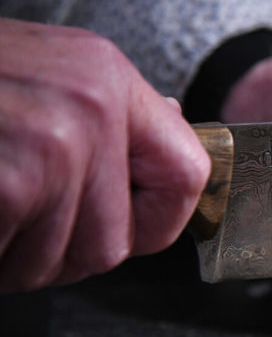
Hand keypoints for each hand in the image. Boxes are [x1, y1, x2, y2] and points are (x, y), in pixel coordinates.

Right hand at [0, 19, 209, 290]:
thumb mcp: (48, 73)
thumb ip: (108, 111)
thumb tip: (173, 130)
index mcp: (108, 78)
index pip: (189, 173)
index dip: (160, 219)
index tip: (134, 227)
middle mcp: (93, 107)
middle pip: (118, 241)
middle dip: (64, 250)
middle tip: (19, 217)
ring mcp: (53, 145)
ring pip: (63, 261)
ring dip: (17, 254)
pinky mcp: (12, 184)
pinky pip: (16, 262)